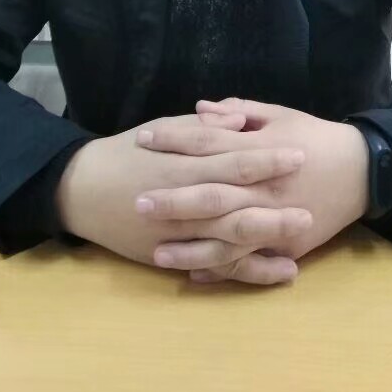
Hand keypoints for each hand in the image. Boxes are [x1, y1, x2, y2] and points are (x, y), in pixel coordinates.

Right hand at [55, 112, 309, 280]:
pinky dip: (249, 271)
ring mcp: (179, 234)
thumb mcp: (163, 128)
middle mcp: (183, 201)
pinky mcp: (175, 256)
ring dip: (268, 240)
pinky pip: (218, 266)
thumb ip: (202, 127)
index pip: (232, 161)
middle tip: (310, 206)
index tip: (298, 154)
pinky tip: (282, 271)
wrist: (82, 190)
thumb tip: (238, 121)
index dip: (266, 159)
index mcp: (183, 164)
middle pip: (235, 206)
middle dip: (273, 207)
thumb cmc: (128, 152)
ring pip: (230, 241)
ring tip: (302, 238)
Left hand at [137, 99, 368, 284]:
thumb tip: (198, 111)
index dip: (174, 140)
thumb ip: (238, 111)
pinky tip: (192, 273)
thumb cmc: (316, 137)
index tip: (143, 140)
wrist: (364, 171)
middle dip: (173, 199)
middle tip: (138, 201)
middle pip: (212, 194)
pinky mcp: (287, 247)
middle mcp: (264, 187)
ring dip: (191, 245)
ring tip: (157, 250)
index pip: (208, 142)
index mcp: (260, 149)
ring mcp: (276, 221)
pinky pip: (250, 261)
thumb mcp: (280, 114)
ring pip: (227, 238)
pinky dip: (221, 269)